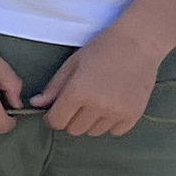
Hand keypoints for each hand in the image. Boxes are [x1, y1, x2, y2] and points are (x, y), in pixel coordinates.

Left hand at [36, 26, 160, 136]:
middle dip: (71, 119)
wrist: (139, 43)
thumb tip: (36, 104)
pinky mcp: (134, 115)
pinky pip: (114, 132)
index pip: (56, 122)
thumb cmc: (102, 49)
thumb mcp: (72, 64)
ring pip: (94, 132)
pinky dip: (110, 123)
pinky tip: (112, 106)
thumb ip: (54, 87)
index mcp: (78, 92)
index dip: (53, 116)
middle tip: (78, 102)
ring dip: (90, 121)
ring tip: (97, 101)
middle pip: (74, 129)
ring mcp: (117, 112)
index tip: (57, 109)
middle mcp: (98, 106)